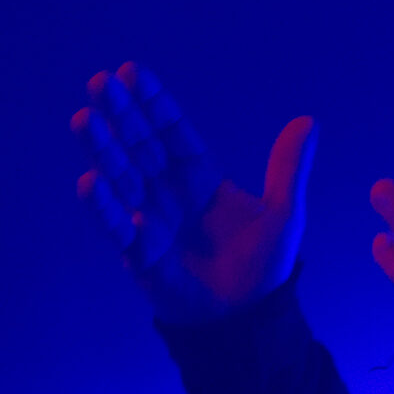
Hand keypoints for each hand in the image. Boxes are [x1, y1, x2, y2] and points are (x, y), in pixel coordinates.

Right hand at [71, 61, 318, 321]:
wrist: (249, 322)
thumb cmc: (264, 270)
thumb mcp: (284, 215)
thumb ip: (289, 169)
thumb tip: (309, 120)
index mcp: (203, 179)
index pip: (173, 133)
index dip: (154, 104)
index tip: (131, 72)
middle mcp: (171, 194)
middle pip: (141, 146)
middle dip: (121, 115)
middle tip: (99, 82)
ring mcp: (152, 221)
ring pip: (122, 177)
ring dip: (103, 149)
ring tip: (85, 120)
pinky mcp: (141, 254)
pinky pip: (118, 225)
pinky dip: (104, 206)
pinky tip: (90, 181)